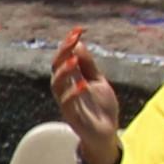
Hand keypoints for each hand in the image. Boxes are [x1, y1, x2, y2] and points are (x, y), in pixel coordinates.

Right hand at [48, 27, 124, 163]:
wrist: (106, 132)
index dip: (68, 44)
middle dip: (63, 52)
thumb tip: (79, 44)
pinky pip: (66, 103)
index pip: (64, 58)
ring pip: (57, 84)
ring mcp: (66, 102)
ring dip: (64, 71)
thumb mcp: (98, 81)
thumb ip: (88, 65)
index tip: (77, 31)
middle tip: (73, 40)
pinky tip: (83, 84)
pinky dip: (73, 93)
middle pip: (56, 67)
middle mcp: (65, 88)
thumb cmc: (100, 106)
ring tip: (74, 59)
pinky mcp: (71, 116)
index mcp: (71, 78)